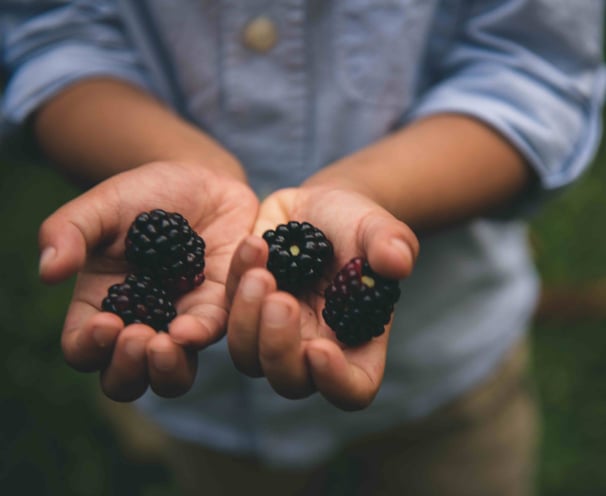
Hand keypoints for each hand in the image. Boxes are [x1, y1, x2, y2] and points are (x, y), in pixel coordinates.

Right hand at [38, 162, 258, 400]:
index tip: (107, 322)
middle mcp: (140, 323)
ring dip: (173, 368)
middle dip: (131, 370)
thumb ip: (70, 231)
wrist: (201, 182)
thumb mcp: (103, 206)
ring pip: (175, 375)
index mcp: (100, 305)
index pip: (83, 350)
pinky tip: (226, 283)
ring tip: (177, 336)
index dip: (90, 348)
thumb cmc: (144, 195)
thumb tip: (48, 271)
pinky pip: (225, 328)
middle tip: (140, 336)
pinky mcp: (220, 309)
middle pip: (127, 380)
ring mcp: (181, 322)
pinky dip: (225, 313)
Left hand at [226, 186, 417, 409]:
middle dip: (278, 346)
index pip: (351, 390)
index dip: (334, 381)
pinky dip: (235, 282)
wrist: (319, 208)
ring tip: (260, 271)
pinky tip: (253, 244)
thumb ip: (391, 244)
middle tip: (280, 300)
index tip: (319, 349)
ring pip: (247, 356)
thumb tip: (397, 262)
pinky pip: (226, 312)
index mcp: (356, 344)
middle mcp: (312, 348)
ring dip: (246, 319)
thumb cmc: (356, 226)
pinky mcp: (243, 310)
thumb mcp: (377, 228)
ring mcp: (273, 334)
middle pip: (289, 380)